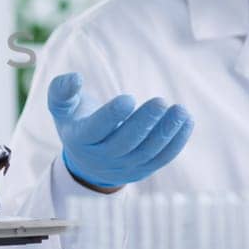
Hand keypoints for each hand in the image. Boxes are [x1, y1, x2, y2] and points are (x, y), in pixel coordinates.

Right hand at [47, 72, 193, 189]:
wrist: (87, 162)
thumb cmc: (77, 123)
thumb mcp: (62, 107)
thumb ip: (62, 90)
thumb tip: (75, 78)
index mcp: (80, 138)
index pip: (96, 129)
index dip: (112, 116)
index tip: (129, 98)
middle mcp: (101, 157)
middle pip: (125, 142)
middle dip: (145, 123)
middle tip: (161, 102)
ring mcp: (123, 167)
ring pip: (147, 152)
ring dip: (166, 132)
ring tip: (180, 111)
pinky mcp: (142, 170)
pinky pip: (162, 158)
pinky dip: (176, 142)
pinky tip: (186, 121)